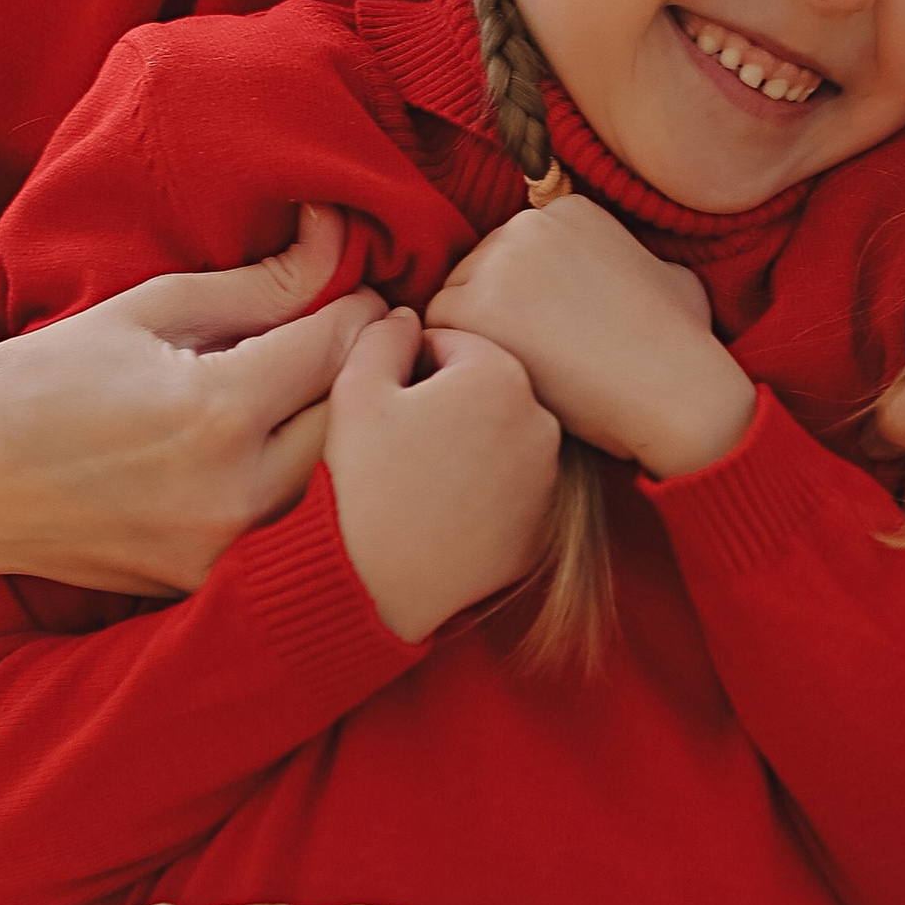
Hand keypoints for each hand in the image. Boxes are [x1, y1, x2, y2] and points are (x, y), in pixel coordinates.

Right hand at [0, 208, 386, 597]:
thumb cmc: (49, 374)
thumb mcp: (152, 308)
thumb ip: (260, 284)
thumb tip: (336, 236)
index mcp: (217, 412)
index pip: (340, 350)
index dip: (363, 312)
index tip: (368, 294)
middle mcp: (229, 492)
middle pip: (352, 422)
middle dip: (365, 372)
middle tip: (366, 337)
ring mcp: (218, 551)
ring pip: (331, 484)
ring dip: (338, 433)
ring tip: (325, 390)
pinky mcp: (201, 584)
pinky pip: (282, 528)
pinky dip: (294, 486)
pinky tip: (277, 448)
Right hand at [326, 312, 564, 641]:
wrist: (389, 588)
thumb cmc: (368, 486)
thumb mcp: (355, 391)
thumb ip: (381, 335)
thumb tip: (404, 316)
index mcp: (499, 373)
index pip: (449, 341)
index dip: (405, 368)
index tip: (386, 406)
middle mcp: (541, 417)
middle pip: (480, 385)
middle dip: (442, 400)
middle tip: (399, 442)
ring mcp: (549, 473)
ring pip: (497, 431)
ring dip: (464, 440)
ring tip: (419, 477)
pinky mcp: (546, 519)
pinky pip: (510, 480)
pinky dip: (483, 484)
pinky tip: (444, 508)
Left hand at [425, 198, 755, 478]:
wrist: (676, 390)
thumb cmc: (682, 347)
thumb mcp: (670, 277)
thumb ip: (631, 263)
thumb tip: (636, 276)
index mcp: (565, 211)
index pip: (512, 254)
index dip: (526, 303)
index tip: (553, 339)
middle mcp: (525, 225)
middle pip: (476, 272)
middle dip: (495, 317)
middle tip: (530, 366)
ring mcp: (494, 262)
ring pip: (452, 301)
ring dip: (474, 341)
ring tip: (517, 379)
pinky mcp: (471, 307)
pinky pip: (436, 335)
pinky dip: (458, 364)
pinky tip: (499, 388)